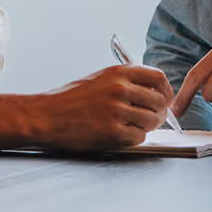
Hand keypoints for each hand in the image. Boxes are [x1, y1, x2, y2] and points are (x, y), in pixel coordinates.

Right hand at [31, 64, 173, 150]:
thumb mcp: (99, 78)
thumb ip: (125, 81)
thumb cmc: (69, 99)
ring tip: (134, 127)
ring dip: (147, 127)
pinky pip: (139, 137)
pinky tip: (122, 135)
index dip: (166, 91)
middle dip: (160, 113)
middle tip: (154, 119)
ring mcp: (116, 111)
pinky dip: (134, 139)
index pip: (158, 78)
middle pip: (159, 101)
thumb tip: (152, 92)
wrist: (45, 116)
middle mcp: (120, 89)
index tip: (166, 100)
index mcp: (118, 73)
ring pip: (152, 121)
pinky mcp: (112, 132)